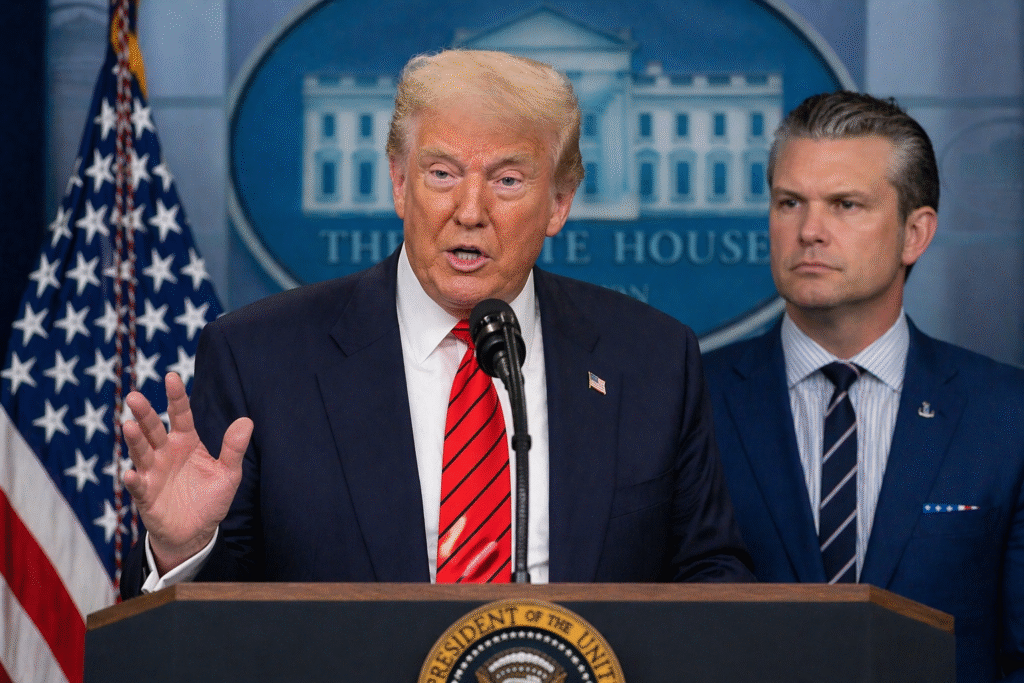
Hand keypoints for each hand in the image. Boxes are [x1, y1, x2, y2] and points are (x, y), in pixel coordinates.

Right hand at [122, 372, 252, 574]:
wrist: (196, 532)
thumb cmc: (210, 498)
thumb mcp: (229, 473)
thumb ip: (234, 449)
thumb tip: (247, 421)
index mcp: (186, 442)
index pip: (181, 415)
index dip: (176, 397)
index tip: (171, 376)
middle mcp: (166, 453)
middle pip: (154, 429)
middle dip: (145, 414)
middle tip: (134, 397)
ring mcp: (154, 473)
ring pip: (142, 452)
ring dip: (135, 440)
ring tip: (128, 425)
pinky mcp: (147, 496)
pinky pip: (139, 486)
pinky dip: (134, 480)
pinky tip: (130, 473)